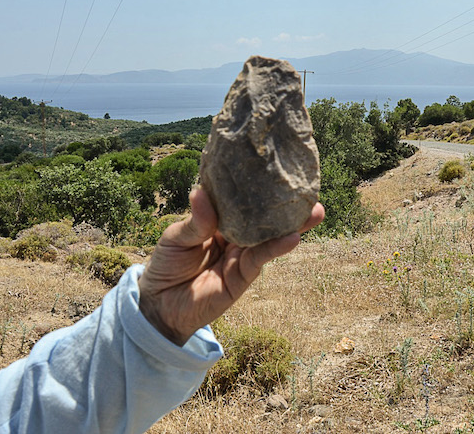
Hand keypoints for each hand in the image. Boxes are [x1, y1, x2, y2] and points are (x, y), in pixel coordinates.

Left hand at [138, 187, 324, 345]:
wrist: (159, 304)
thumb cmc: (166, 264)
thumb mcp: (175, 237)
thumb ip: (195, 221)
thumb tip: (201, 193)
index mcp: (219, 219)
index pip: (241, 199)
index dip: (258, 185)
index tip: (276, 168)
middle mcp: (235, 234)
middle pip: (264, 216)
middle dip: (286, 204)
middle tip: (309, 188)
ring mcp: (242, 254)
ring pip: (270, 236)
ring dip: (293, 224)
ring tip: (314, 210)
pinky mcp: (243, 276)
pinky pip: (261, 259)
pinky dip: (276, 248)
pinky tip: (292, 238)